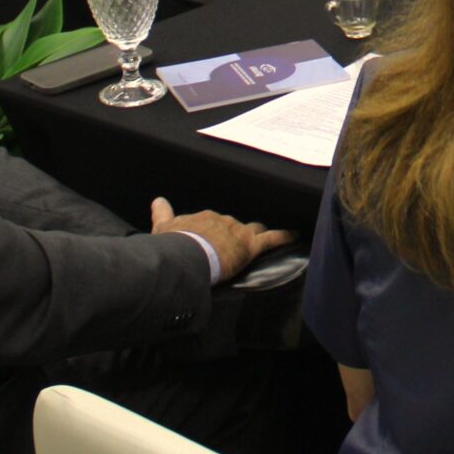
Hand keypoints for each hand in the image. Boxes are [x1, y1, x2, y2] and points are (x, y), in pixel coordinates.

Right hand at [151, 198, 289, 282]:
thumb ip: (162, 214)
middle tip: (233, 244)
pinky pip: (272, 238)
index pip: (212, 221)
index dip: (214, 228)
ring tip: (262, 238)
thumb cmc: (172, 244)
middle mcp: (222, 220)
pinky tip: (295, 235)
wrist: (186, 254)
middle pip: (233, 225)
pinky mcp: (250, 245)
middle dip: (235, 233)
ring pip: (252, 229)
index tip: (213, 233)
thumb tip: (158, 199)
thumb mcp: (163, 229)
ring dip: (256, 234)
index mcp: (203, 218)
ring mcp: (237, 231)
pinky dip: (284, 236)